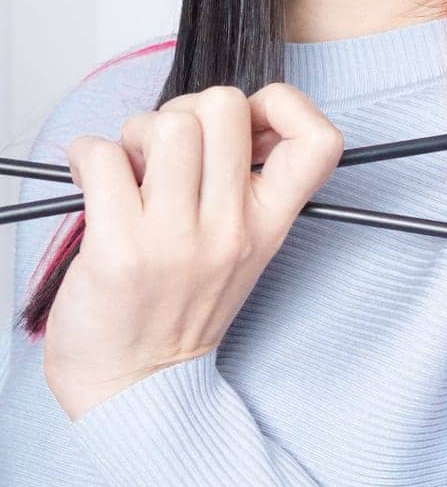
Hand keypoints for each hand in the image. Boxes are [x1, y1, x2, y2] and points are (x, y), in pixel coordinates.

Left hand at [42, 83, 342, 419]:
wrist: (136, 381)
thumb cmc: (178, 307)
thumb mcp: (242, 249)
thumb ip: (244, 184)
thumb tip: (234, 115)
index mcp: (269, 225)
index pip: (320, 142)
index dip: (284, 105)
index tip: (250, 122)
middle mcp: (232, 229)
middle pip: (224, 106)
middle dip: (185, 111)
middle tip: (169, 153)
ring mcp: (178, 239)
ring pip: (165, 125)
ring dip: (134, 134)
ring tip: (131, 172)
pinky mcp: (121, 246)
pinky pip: (101, 155)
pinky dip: (86, 159)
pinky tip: (95, 188)